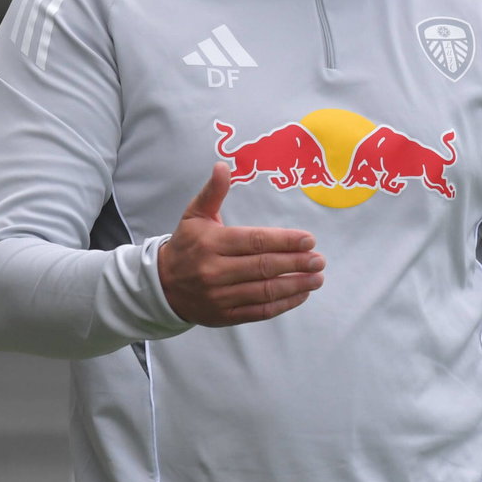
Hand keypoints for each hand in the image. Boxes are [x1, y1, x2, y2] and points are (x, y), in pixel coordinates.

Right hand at [159, 162, 324, 325]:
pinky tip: (300, 294)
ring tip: (317, 278)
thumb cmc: (186, 245)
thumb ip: (213, 192)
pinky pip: (259, 311)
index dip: (284, 241)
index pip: (255, 242)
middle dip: (296, 263)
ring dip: (295, 285)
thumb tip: (223, 165)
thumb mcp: (194, 215)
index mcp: (211, 243)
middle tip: (319, 259)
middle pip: (263, 266)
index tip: (309, 239)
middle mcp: (215, 270)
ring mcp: (220, 296)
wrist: (162, 286)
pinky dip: (283, 304)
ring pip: (264, 291)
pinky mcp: (224, 315)